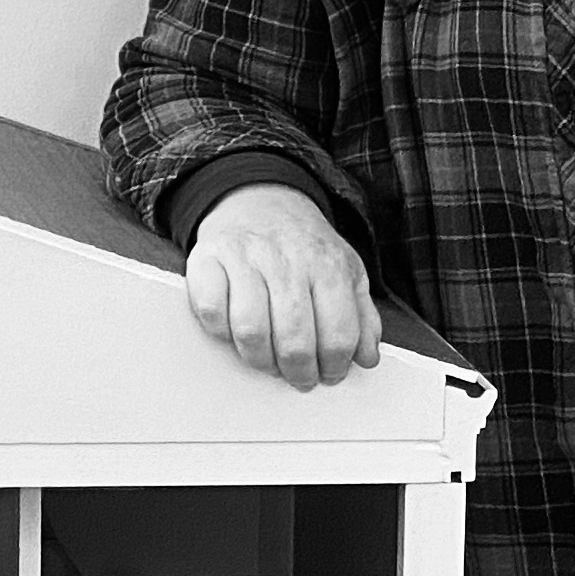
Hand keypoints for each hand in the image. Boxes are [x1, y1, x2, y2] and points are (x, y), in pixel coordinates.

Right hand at [184, 182, 380, 388]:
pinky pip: (210, 311)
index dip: (335, 366)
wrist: (260, 198)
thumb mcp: (346, 271)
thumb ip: (362, 316)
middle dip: (298, 371)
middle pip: (294, 339)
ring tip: (267, 361)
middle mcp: (287, 259)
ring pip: (251, 331)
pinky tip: (234, 331)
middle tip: (298, 377)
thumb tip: (367, 358)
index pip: (338, 335)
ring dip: (259, 359)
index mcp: (329, 265)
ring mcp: (244, 256)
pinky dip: (220, 331)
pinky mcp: (207, 257)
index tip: (328, 375)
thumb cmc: (304, 246)